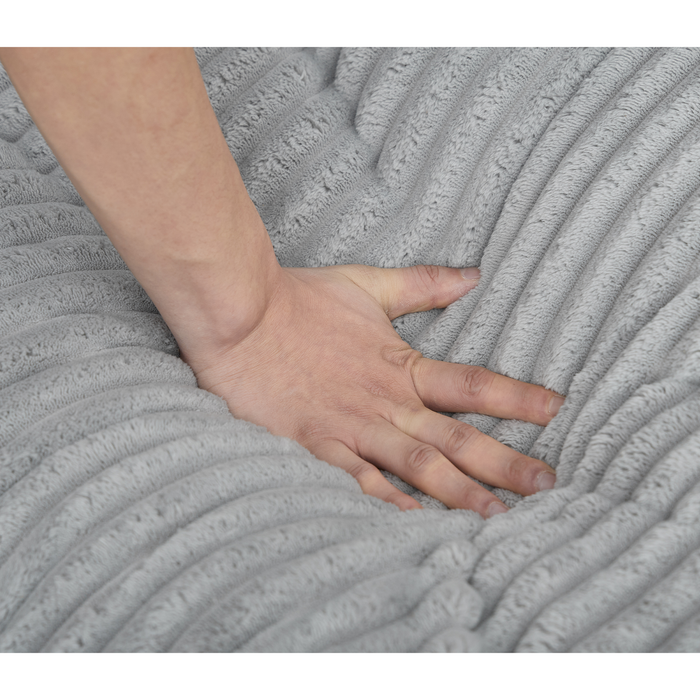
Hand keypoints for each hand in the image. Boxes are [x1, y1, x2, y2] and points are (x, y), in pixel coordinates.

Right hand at [181, 263, 561, 516]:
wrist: (243, 315)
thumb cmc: (302, 299)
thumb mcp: (368, 284)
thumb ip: (421, 286)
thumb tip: (471, 276)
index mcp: (400, 365)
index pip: (472, 384)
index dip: (517, 398)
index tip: (557, 412)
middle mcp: (386, 402)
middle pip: (456, 437)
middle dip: (505, 463)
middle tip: (549, 486)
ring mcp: (353, 427)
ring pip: (417, 465)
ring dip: (460, 492)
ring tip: (499, 517)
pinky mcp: (317, 445)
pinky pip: (358, 481)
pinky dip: (388, 504)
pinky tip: (418, 525)